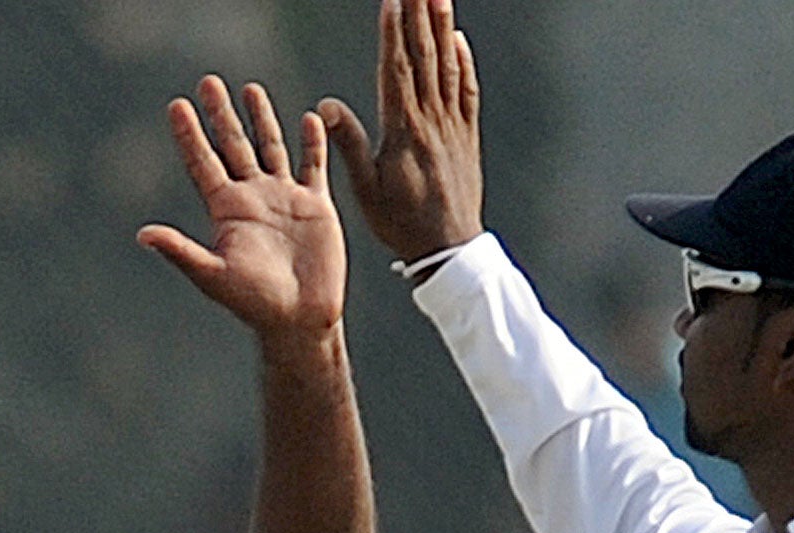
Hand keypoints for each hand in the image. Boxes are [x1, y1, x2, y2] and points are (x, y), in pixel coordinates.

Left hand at [139, 77, 345, 342]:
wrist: (300, 320)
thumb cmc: (254, 304)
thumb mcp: (213, 275)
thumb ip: (180, 251)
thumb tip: (142, 235)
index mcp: (227, 210)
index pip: (203, 162)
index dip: (189, 134)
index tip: (177, 105)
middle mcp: (253, 198)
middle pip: (233, 145)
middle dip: (221, 115)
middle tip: (208, 81)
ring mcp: (284, 199)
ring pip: (271, 148)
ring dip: (261, 119)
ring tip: (251, 89)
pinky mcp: (316, 207)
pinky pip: (314, 166)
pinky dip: (313, 143)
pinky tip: (311, 118)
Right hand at [320, 0, 484, 264]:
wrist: (449, 249)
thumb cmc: (401, 224)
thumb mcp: (367, 189)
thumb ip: (349, 144)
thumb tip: (326, 105)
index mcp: (403, 130)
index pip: (397, 69)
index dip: (394, 32)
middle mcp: (431, 120)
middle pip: (425, 55)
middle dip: (419, 14)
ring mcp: (452, 126)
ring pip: (448, 66)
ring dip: (443, 26)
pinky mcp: (466, 136)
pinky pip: (467, 91)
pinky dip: (464, 62)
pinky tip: (459, 39)